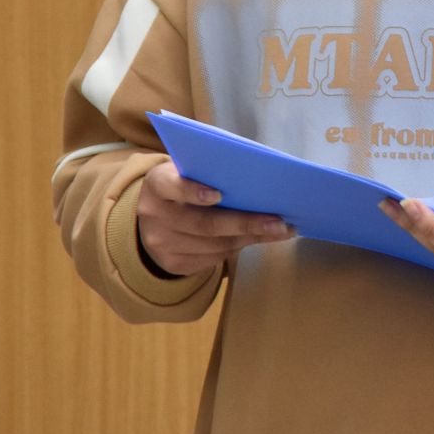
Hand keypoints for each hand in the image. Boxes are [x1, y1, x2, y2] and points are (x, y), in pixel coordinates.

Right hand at [136, 160, 293, 276]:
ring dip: (250, 238)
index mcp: (157, 184)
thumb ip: (209, 171)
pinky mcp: (172, 263)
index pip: (171, 186)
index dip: (193, 192)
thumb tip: (257, 180)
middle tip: (278, 222)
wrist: (154, 217)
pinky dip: (238, 248)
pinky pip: (213, 258)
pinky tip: (257, 238)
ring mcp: (161, 244)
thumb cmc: (183, 183)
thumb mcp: (187, 170)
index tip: (220, 194)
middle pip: (204, 224)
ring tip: (279, 231)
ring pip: (214, 245)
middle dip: (246, 224)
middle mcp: (154, 216)